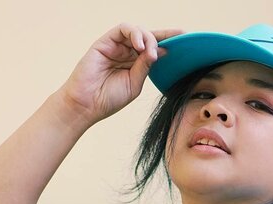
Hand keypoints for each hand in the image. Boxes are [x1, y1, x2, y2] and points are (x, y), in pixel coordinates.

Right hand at [60, 23, 184, 124]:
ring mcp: (116, 46)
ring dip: (148, 38)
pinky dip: (134, 33)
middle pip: (148, 36)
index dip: (169, 41)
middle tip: (171, 45)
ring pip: (137, 31)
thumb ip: (145, 67)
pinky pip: (123, 28)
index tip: (185, 38)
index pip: (154, 48)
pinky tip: (139, 45)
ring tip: (150, 51)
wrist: (86, 105)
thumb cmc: (108, 99)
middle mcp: (126, 52)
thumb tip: (158, 51)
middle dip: (162, 37)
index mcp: (135, 64)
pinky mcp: (105, 41)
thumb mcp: (134, 85)